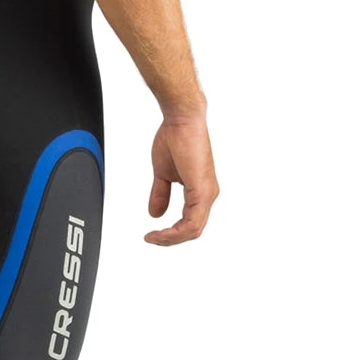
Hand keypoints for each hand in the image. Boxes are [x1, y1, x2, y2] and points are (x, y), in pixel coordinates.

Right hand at [144, 117, 218, 245]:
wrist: (181, 119)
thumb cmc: (176, 138)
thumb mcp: (163, 173)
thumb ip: (160, 194)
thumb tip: (155, 213)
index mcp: (200, 191)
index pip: (189, 223)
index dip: (170, 233)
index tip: (152, 234)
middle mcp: (207, 195)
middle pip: (192, 231)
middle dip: (169, 239)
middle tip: (151, 239)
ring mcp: (207, 193)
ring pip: (193, 230)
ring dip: (171, 238)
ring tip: (153, 237)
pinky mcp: (203, 190)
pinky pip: (192, 221)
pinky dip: (175, 230)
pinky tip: (161, 230)